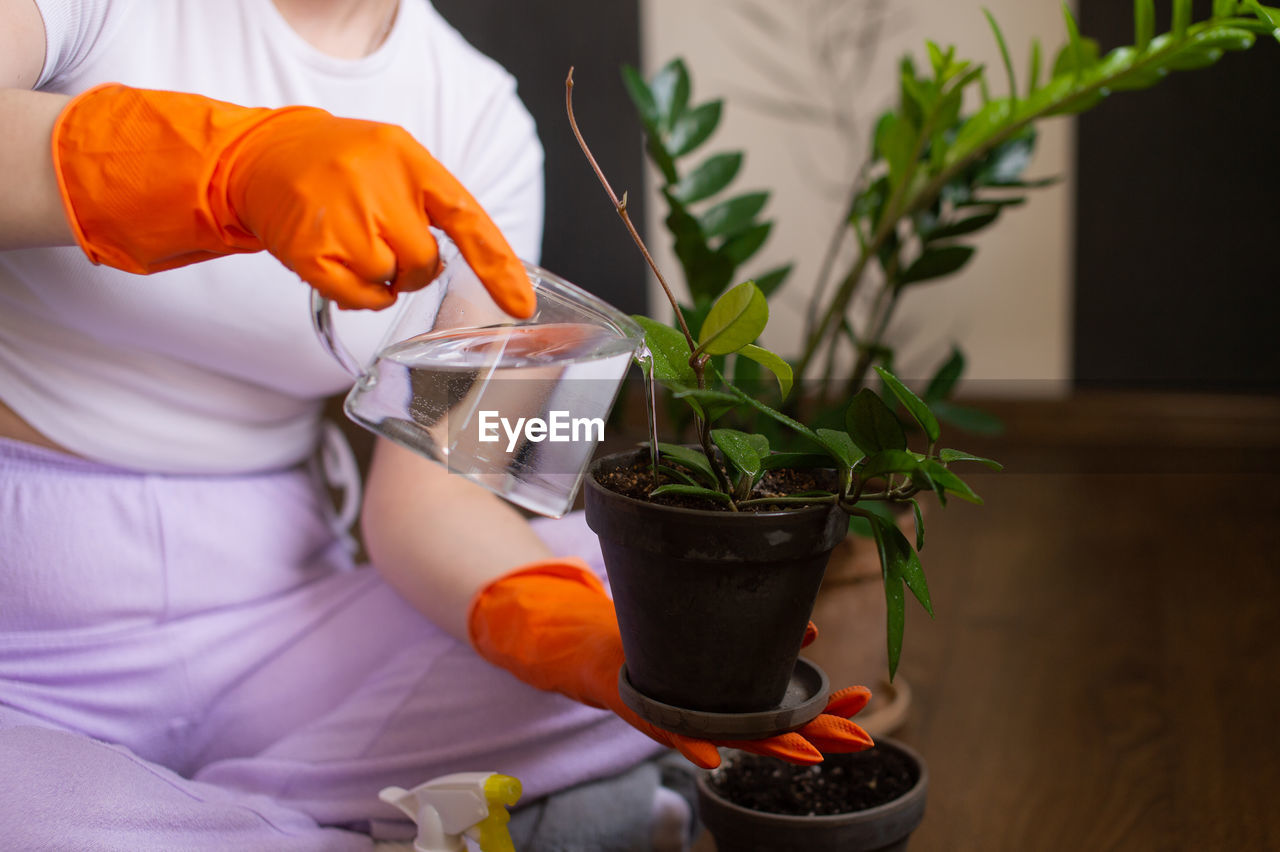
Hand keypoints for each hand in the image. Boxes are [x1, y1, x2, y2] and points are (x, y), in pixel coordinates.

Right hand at [51, 84, 533, 314]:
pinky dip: (359, 293)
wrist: (262, 156)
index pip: (468, 218)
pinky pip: (362, 298)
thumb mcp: (394, 161)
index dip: (499, 266)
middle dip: (412, 265)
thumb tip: (479, 267)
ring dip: (381, 276)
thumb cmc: (343, 165)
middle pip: (426, 264)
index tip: (521, 305)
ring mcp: (343, 220)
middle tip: (383, 240)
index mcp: (409, 160)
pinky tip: (337, 259)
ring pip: (392, 282)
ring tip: (352, 240)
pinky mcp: (313, 253)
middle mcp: (377, 186)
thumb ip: (433, 204)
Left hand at [467, 560, 873, 769]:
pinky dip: (691, 745)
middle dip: (818, 736)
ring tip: (805, 752)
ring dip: (769, 746)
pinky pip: (670, 730)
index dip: (832, 711)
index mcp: (738, 701)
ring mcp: (684, 717)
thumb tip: (815, 634)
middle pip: (775, 733)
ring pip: (732, 737)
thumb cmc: (667, 643)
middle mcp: (717, 717)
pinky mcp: (645, 710)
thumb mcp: (721, 631)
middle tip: (858, 740)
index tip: (866, 702)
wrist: (601, 651)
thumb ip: (763, 637)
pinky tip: (713, 758)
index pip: (795, 711)